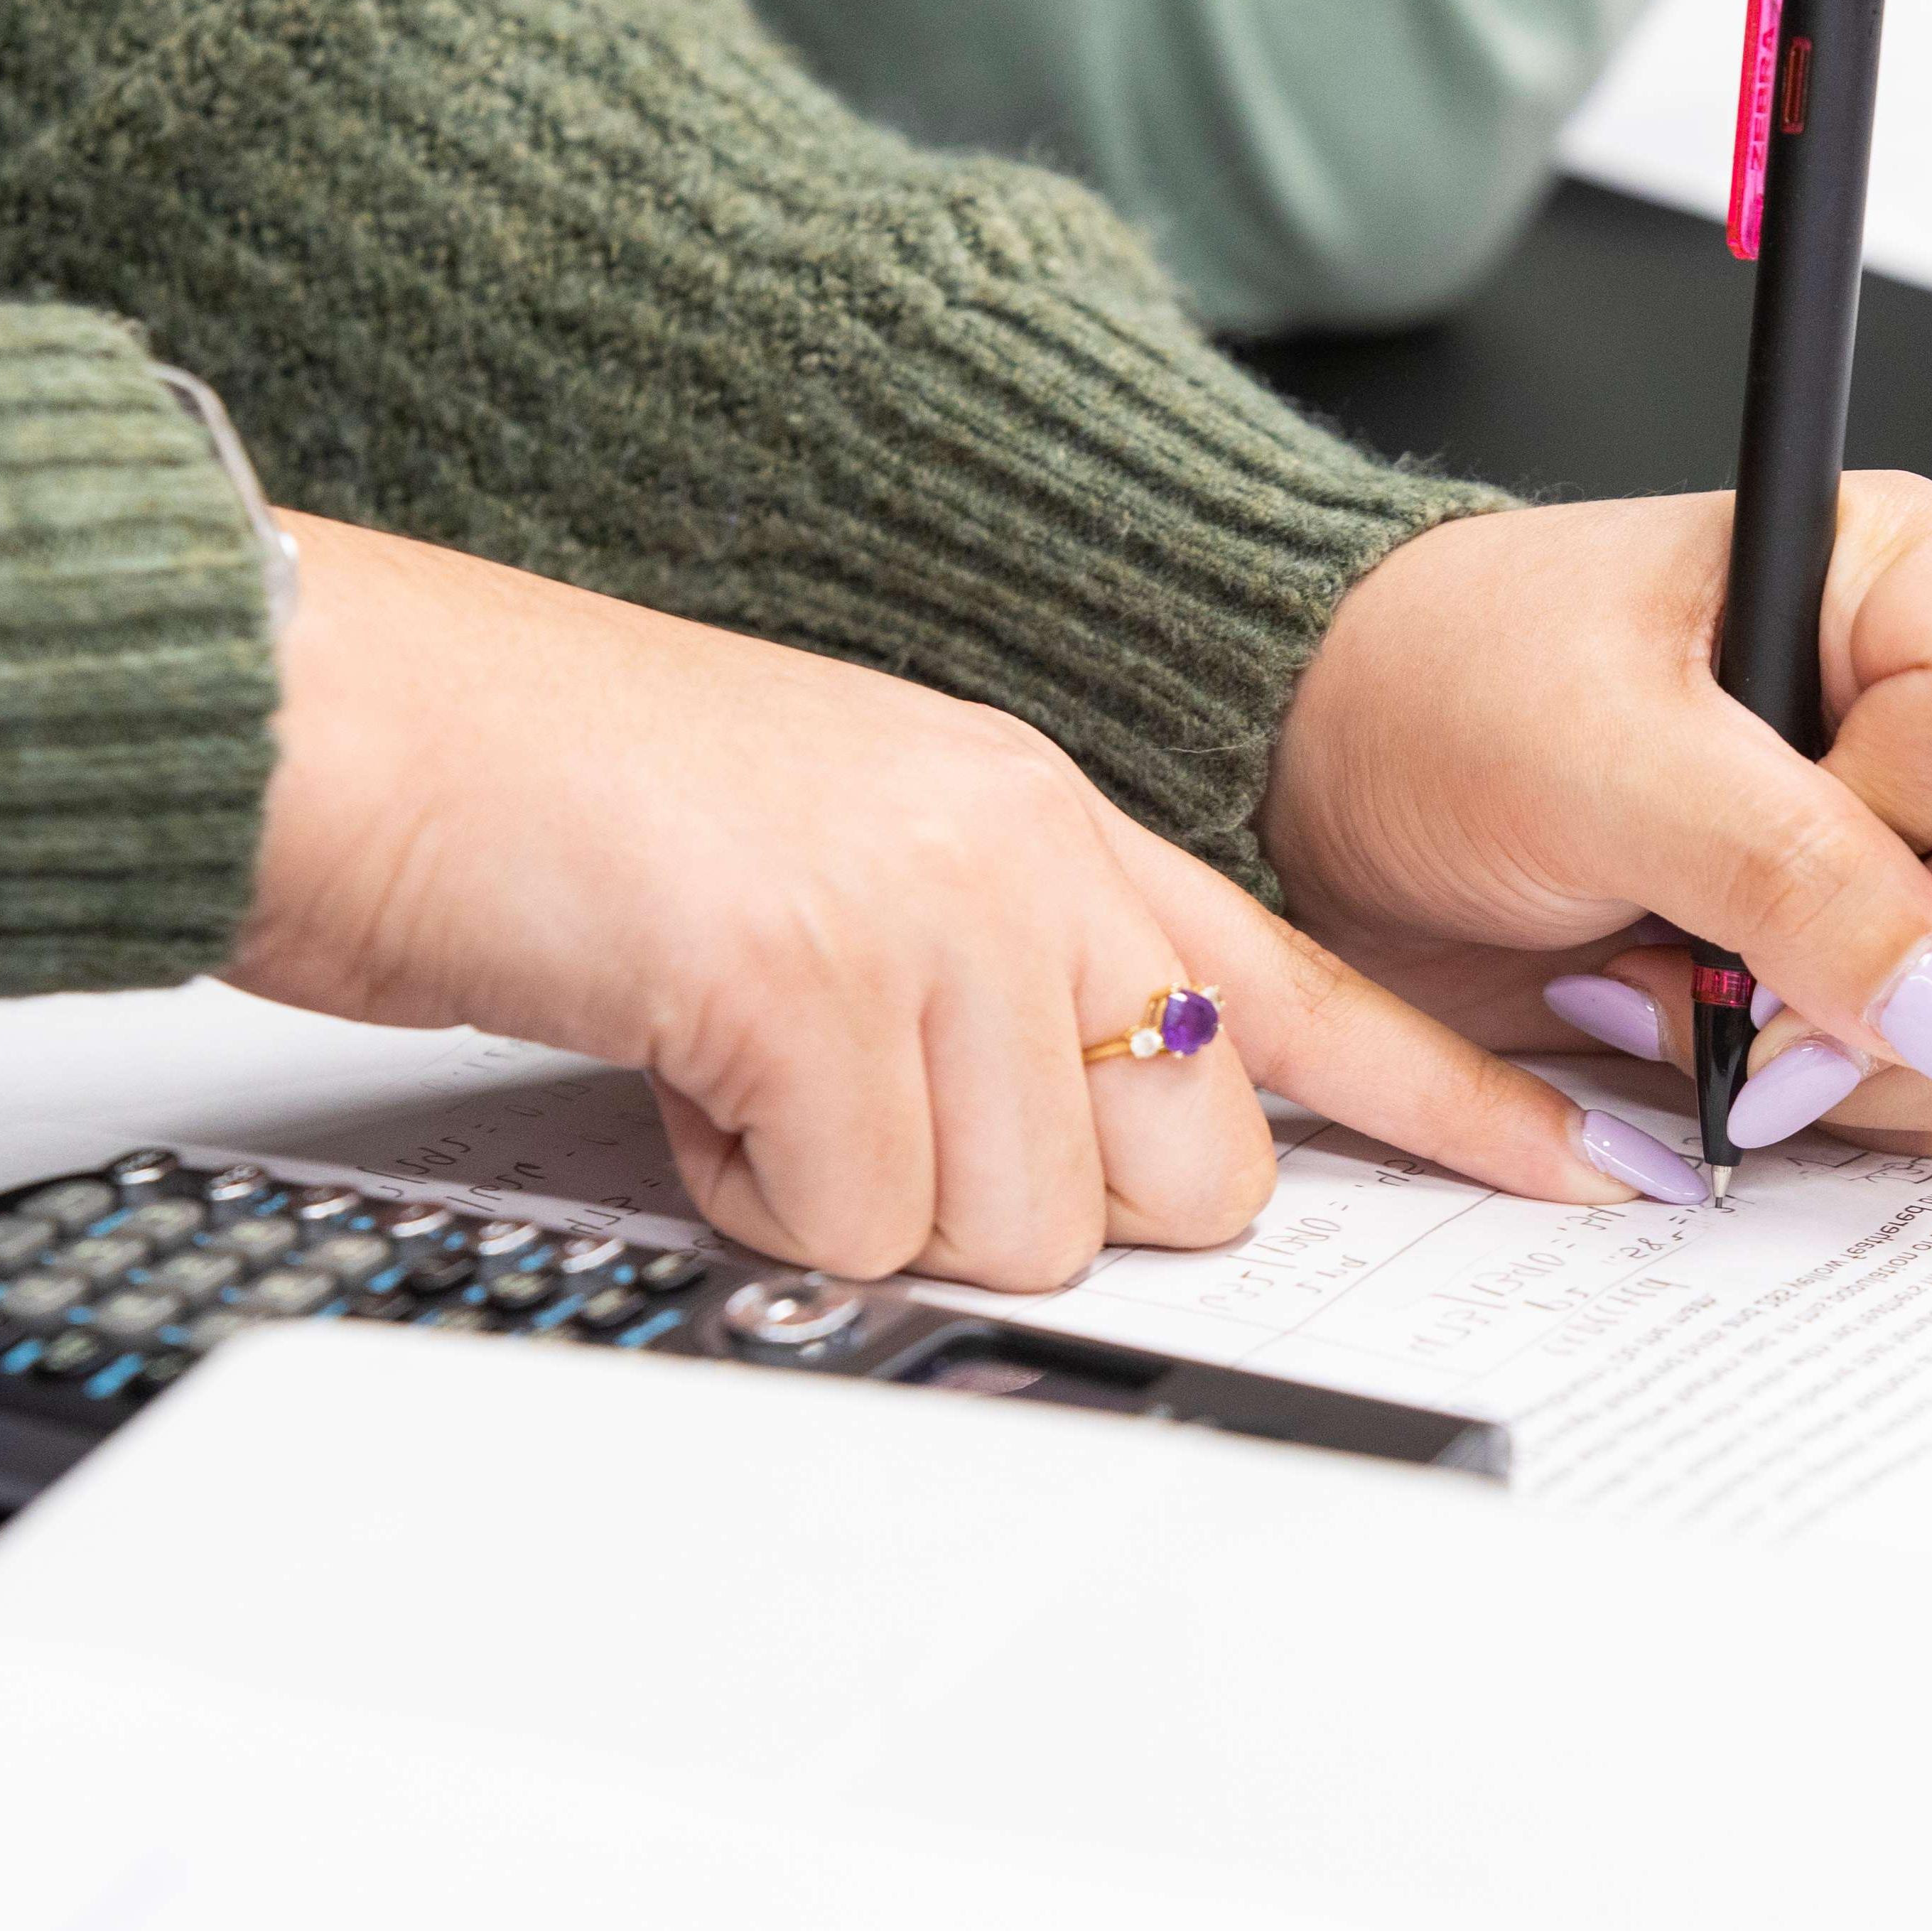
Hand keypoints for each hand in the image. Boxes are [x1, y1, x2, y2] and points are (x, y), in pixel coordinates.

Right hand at [225, 514, 1657, 1289]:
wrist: (354, 708)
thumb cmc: (563, 801)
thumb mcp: (831, 869)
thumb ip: (988, 980)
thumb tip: (1070, 1152)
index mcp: (1032, 811)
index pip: (1295, 979)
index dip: (1447, 1097)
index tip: (1577, 1173)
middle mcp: (1016, 844)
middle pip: (1187, 1164)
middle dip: (1035, 1188)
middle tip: (868, 1101)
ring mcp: (927, 900)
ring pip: (1022, 1222)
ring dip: (859, 1192)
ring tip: (736, 1058)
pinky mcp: (813, 977)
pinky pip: (856, 1218)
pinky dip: (746, 1187)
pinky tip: (677, 1058)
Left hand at [1259, 477, 1931, 1156]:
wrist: (1325, 777)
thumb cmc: (1443, 699)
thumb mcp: (1604, 766)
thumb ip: (1795, 878)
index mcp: (1918, 581)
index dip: (1916, 837)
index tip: (1748, 851)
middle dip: (1921, 970)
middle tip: (1738, 973)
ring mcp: (1930, 849)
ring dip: (1857, 1049)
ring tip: (1685, 987)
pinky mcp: (1870, 966)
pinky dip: (1832, 1093)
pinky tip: (1699, 1028)